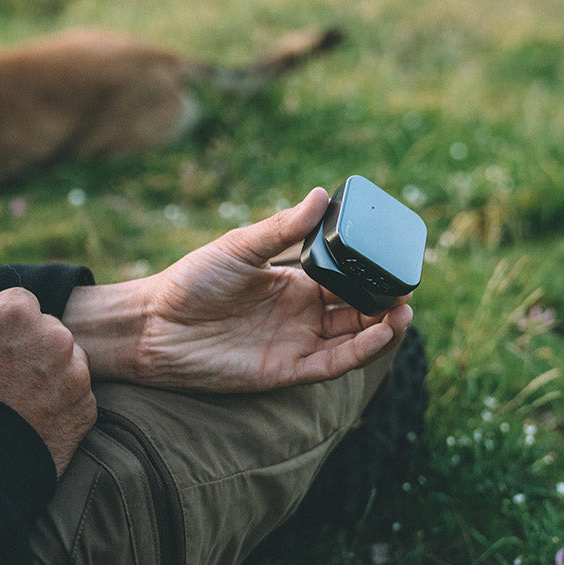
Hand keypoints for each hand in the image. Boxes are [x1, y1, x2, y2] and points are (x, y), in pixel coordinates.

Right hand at [0, 283, 96, 475]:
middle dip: (30, 344)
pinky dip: (61, 400)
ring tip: (17, 398)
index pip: (20, 301)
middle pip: (49, 330)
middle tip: (1, 375)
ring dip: (50, 371)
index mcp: (19, 318)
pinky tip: (34, 417)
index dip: (0, 321)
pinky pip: (77, 393)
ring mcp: (77, 376)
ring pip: (67, 361)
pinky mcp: (88, 409)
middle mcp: (57, 340)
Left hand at [64, 188, 412, 391]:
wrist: (155, 324)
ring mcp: (297, 343)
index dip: (371, 276)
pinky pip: (334, 362)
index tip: (395, 263)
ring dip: (382, 326)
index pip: (345, 281)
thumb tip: (319, 195)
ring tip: (405, 309)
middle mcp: (302, 315)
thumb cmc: (193, 281)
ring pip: (352, 338)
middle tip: (408, 289)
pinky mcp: (288, 370)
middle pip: (356, 311)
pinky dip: (361, 350)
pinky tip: (382, 331)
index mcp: (295, 284)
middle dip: (384, 302)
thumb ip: (283, 228)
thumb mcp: (241, 247)